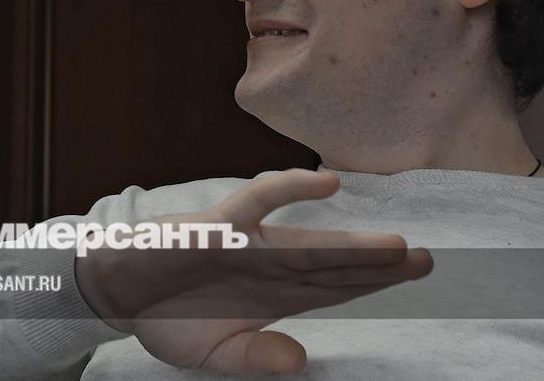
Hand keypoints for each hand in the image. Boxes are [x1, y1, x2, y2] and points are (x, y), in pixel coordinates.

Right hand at [74, 168, 432, 374]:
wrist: (117, 292)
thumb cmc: (166, 319)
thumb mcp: (213, 355)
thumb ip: (256, 358)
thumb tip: (300, 359)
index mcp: (274, 297)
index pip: (335, 289)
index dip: (374, 283)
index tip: (414, 276)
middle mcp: (270, 266)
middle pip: (335, 266)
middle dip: (379, 264)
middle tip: (427, 260)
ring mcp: (249, 243)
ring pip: (310, 242)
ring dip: (352, 243)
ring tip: (395, 245)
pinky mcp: (221, 224)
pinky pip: (261, 201)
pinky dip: (291, 190)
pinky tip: (326, 184)